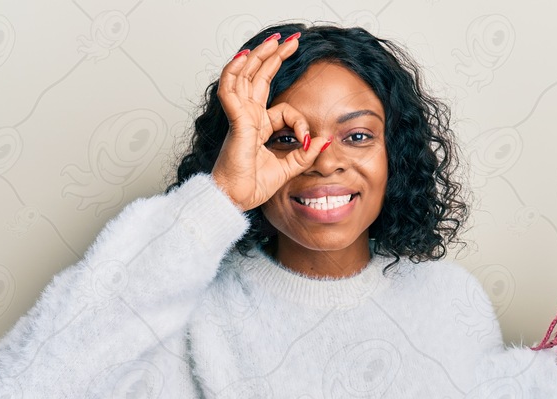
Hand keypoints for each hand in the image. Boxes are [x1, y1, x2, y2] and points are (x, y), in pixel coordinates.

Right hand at [211, 34, 330, 210]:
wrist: (235, 199)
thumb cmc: (252, 186)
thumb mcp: (288, 168)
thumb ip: (305, 155)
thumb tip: (325, 140)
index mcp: (258, 127)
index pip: (284, 110)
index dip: (301, 122)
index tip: (308, 141)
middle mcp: (248, 117)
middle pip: (260, 79)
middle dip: (275, 58)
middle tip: (290, 41)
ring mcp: (240, 117)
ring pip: (247, 77)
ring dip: (259, 56)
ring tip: (274, 40)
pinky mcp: (237, 122)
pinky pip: (231, 91)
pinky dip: (234, 73)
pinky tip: (243, 57)